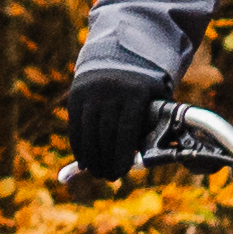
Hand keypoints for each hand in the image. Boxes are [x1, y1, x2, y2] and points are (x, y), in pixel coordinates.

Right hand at [64, 75, 165, 190]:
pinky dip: (79, 146)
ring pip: (88, 131)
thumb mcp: (156, 99)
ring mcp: (91, 92)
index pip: (126, 130)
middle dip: (106, 159)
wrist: (120, 56)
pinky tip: (84, 160)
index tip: (121, 172)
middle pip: (106, 134)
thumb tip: (157, 156)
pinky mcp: (77, 94)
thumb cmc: (144, 89)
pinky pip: (76, 126)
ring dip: (91, 156)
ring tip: (96, 172)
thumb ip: (157, 124)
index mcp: (135, 93)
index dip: (122, 154)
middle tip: (109, 177)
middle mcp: (111, 91)